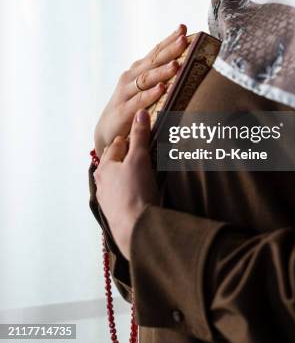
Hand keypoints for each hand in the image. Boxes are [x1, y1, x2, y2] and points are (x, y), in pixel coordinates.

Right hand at [94, 24, 186, 157]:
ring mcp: (126, 92)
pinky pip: (139, 101)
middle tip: (184, 39)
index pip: (156, 51)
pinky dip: (151, 94)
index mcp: (139, 70)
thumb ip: (162, 78)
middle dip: (170, 49)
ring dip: (162, 71)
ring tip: (176, 65)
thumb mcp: (146, 89)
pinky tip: (162, 89)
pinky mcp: (124, 111)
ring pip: (147, 79)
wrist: (108, 132)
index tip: (183, 28)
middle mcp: (132, 77)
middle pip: (154, 61)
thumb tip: (189, 66)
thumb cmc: (133, 107)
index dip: (169, 39)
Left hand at [94, 109, 157, 260]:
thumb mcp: (140, 158)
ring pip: (117, 179)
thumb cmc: (136, 191)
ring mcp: (107, 198)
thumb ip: (140, 135)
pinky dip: (129, 190)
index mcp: (105, 166)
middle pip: (115, 162)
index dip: (131, 139)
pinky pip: (122, 195)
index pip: (118, 144)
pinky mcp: (114, 212)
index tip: (142, 137)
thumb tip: (140, 113)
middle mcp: (101, 182)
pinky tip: (139, 193)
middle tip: (143, 153)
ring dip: (128, 174)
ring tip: (142, 174)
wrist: (136, 229)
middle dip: (127, 156)